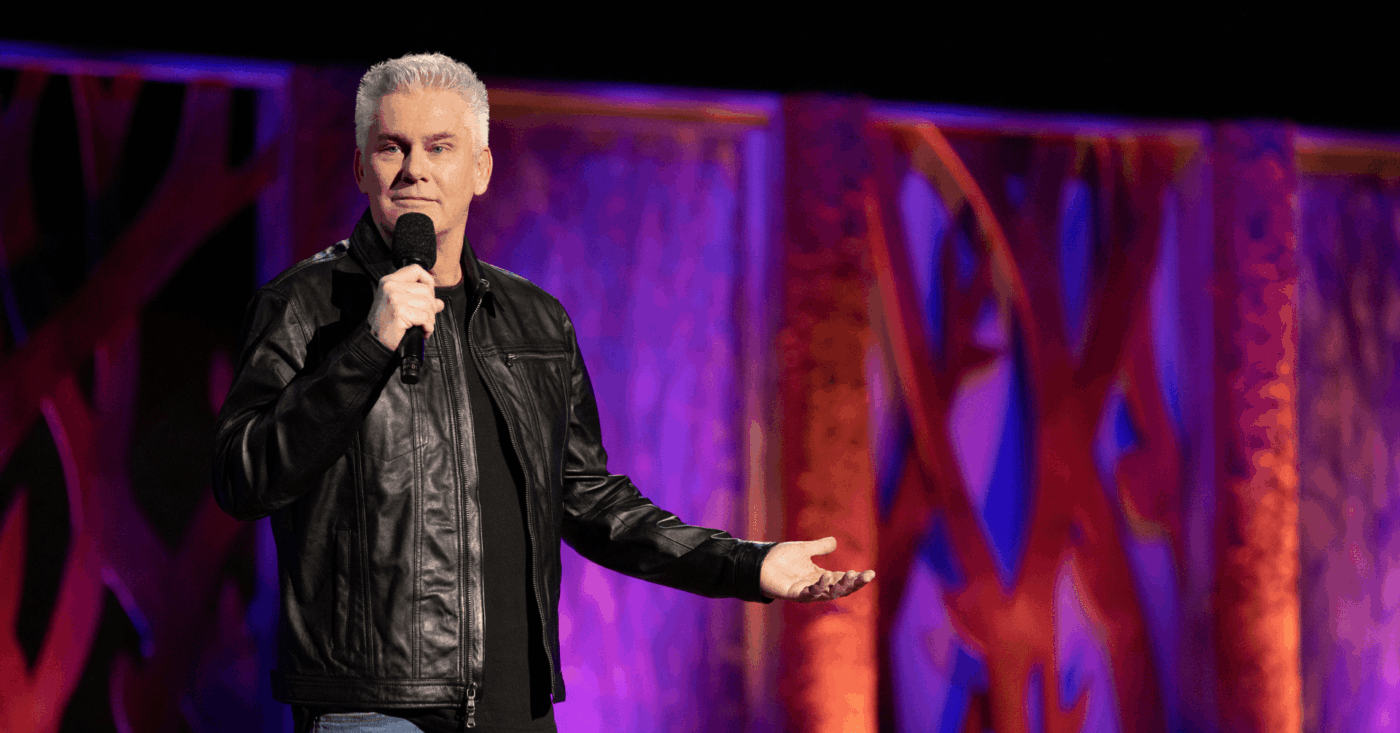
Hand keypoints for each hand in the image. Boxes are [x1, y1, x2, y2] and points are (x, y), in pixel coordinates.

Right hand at [369, 265, 443, 349]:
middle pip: (426, 289)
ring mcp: (394, 297)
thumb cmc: (387, 326)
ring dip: (429, 319)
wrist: (376, 343)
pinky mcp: (399, 311)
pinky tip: (420, 331)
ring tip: (420, 326)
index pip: (415, 269)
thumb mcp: (401, 307)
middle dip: (430, 307)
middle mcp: (391, 286)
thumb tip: (439, 302)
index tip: (428, 296)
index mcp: (389, 281)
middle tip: (423, 319)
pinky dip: (427, 328)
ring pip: (428, 304)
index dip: (427, 281)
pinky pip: (425, 317)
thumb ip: (419, 300)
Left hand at [759, 537, 874, 601]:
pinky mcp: (794, 594)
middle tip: (865, 576)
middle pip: (840, 589)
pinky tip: (826, 578)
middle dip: (854, 584)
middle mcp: (815, 586)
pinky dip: (819, 587)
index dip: (857, 578)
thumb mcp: (804, 549)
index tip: (871, 573)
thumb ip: (819, 547)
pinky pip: (809, 594)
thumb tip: (835, 541)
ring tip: (850, 575)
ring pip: (828, 593)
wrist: (760, 563)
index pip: (843, 579)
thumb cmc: (780, 558)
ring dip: (840, 585)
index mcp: (820, 577)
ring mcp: (805, 592)